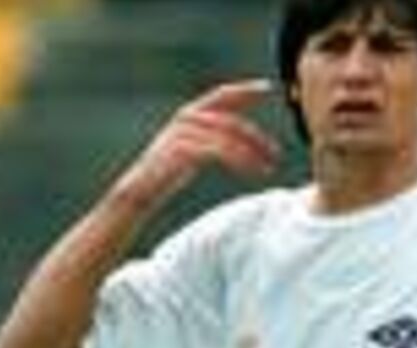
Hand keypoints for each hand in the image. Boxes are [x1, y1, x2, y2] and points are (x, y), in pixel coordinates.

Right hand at [116, 78, 279, 206]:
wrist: (140, 191)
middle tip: (276, 154)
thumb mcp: (194, 148)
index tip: (268, 87)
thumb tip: (241, 135)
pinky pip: (220, 151)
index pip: (222, 94)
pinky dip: (241, 161)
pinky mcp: (183, 150)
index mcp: (189, 114)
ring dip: (253, 153)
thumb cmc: (168, 173)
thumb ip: (213, 136)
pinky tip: (252, 171)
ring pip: (229, 138)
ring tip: (268, 168)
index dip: (245, 89)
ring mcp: (183, 133)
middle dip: (257, 137)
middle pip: (232, 121)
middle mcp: (186, 118)